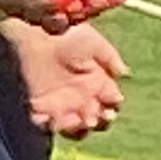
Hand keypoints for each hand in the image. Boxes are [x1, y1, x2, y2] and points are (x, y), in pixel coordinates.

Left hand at [3, 16, 126, 137]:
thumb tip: (125, 74)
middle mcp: (82, 97)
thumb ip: (110, 57)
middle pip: (97, 120)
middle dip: (100, 121)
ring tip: (79, 120)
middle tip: (97, 116)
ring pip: (75, 127)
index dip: (114, 108)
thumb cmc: (66, 34)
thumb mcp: (93, 42)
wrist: (35, 30)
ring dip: (79, 128)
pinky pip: (45, 124)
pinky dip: (49, 126)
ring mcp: (60, 104)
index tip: (112, 104)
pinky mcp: (39, 107)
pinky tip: (50, 118)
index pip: (112, 104)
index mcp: (98, 83)